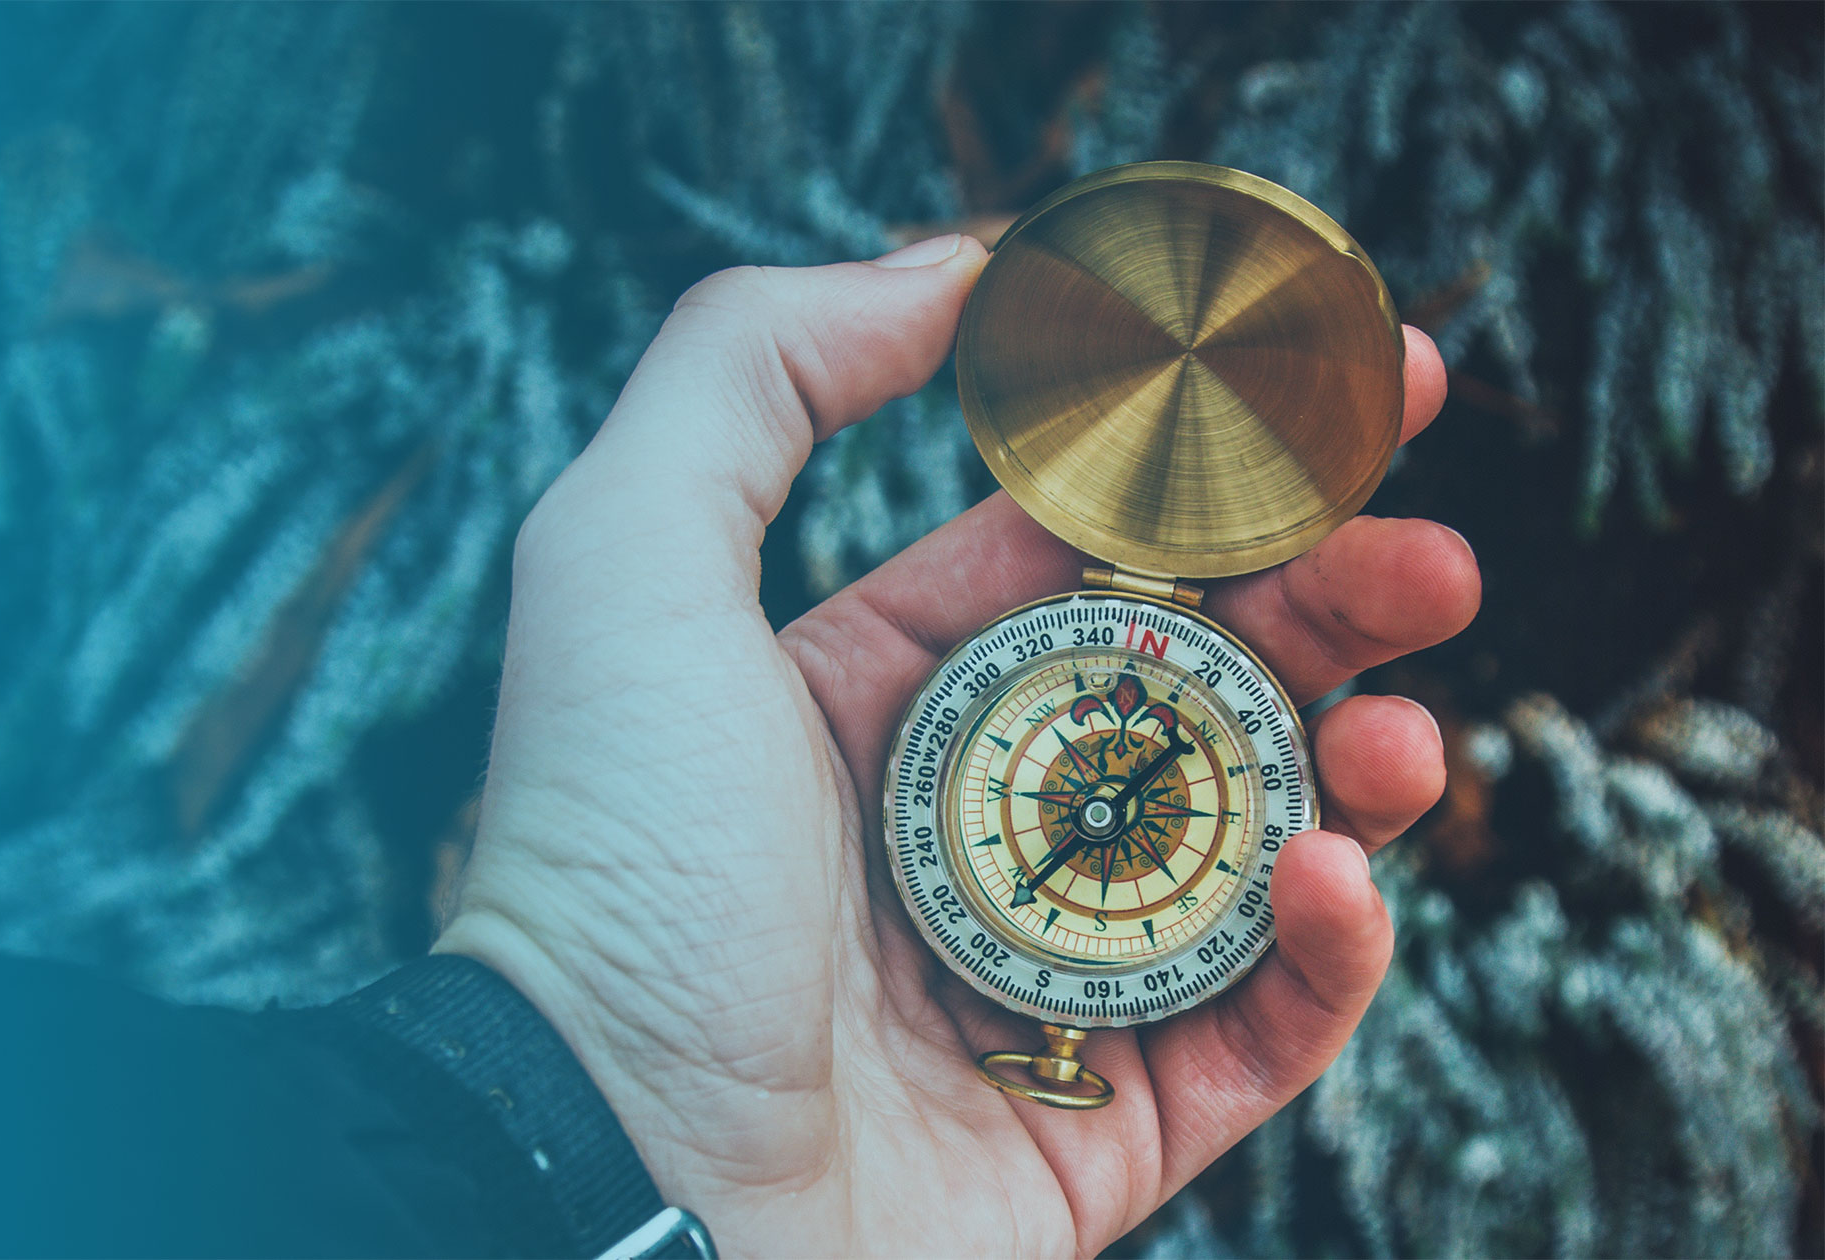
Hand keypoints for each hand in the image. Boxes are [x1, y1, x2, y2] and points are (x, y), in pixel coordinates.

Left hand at [437, 235, 1476, 1255]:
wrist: (606, 1168)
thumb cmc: (612, 867)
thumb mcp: (627, 561)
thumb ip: (758, 376)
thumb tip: (947, 268)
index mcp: (866, 694)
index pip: (1077, 558)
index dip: (1213, 475)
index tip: (1348, 390)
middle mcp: (962, 823)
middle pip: (1193, 688)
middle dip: (1327, 606)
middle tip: (1432, 556)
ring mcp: (1040, 975)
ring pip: (1251, 849)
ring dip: (1357, 770)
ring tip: (1409, 726)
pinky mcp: (1100, 1121)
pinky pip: (1258, 1028)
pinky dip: (1322, 951)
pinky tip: (1329, 875)